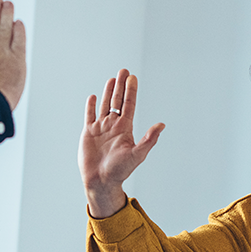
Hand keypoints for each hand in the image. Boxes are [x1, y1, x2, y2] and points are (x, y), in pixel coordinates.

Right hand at [80, 69, 164, 217]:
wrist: (101, 181)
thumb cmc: (120, 171)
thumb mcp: (137, 154)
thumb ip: (149, 139)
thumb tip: (162, 125)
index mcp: (125, 129)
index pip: (129, 105)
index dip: (131, 91)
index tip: (132, 77)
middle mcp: (113, 126)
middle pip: (118, 101)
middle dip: (121, 86)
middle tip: (124, 70)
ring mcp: (101, 129)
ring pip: (105, 106)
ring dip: (108, 92)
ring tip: (112, 79)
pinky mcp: (88, 133)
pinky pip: (89, 116)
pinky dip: (91, 106)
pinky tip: (94, 97)